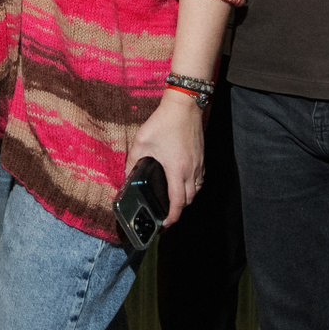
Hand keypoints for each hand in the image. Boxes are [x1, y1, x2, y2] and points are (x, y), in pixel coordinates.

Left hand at [127, 92, 204, 226]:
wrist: (184, 105)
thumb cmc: (163, 122)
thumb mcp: (141, 142)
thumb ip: (132, 162)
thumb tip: (127, 176)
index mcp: (176, 170)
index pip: (178, 203)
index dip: (172, 217)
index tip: (164, 224)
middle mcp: (191, 170)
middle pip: (189, 200)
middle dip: (178, 210)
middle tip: (166, 212)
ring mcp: (198, 163)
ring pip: (197, 190)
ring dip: (187, 198)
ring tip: (174, 199)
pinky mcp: (201, 157)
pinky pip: (200, 179)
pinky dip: (193, 186)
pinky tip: (183, 181)